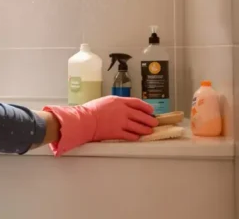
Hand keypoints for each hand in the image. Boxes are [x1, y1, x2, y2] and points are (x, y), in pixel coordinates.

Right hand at [42, 96, 157, 156]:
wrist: (85, 120)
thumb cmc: (91, 110)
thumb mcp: (106, 101)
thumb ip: (117, 104)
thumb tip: (124, 108)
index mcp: (119, 101)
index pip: (137, 103)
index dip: (146, 107)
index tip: (151, 110)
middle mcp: (123, 111)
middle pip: (141, 115)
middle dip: (150, 119)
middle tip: (154, 122)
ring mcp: (121, 122)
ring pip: (138, 127)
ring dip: (145, 129)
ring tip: (149, 131)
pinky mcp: (118, 133)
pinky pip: (130, 135)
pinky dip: (135, 137)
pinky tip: (137, 137)